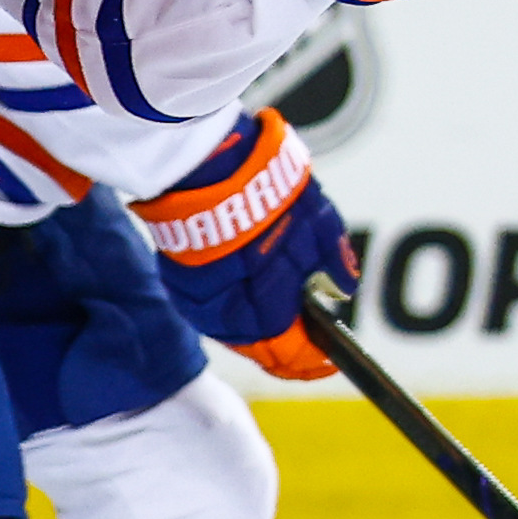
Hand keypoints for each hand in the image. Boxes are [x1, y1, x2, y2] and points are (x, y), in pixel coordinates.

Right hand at [128, 109, 353, 378]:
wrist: (202, 156)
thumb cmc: (262, 186)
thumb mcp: (317, 220)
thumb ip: (333, 261)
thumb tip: (342, 289)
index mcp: (264, 305)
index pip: (290, 354)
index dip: (312, 362)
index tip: (329, 359)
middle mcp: (225, 314)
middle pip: (260, 349)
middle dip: (286, 344)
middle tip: (308, 336)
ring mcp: (195, 299)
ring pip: (234, 331)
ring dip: (259, 327)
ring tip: (281, 311)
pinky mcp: (175, 280)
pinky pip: (211, 308)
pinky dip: (234, 306)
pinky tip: (248, 291)